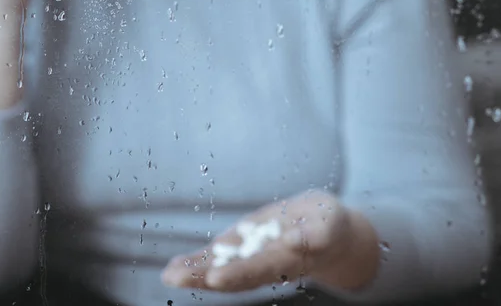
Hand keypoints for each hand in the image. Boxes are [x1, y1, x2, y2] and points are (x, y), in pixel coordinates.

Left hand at [162, 190, 378, 292]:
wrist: (324, 230)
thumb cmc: (329, 223)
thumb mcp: (330, 221)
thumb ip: (317, 232)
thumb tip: (295, 240)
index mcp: (289, 259)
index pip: (262, 268)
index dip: (239, 273)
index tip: (216, 278)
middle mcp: (266, 265)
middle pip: (234, 275)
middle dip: (207, 276)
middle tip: (177, 278)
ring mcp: (252, 258)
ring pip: (221, 270)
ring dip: (194, 273)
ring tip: (170, 276)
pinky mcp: (243, 249)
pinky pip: (217, 259)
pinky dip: (196, 264)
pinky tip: (173, 269)